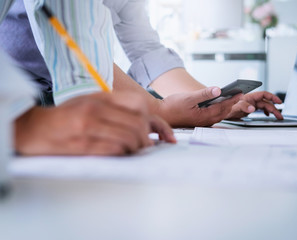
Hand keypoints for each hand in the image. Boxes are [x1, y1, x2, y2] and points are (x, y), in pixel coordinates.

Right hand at [15, 92, 175, 155]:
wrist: (33, 128)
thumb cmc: (65, 116)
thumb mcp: (90, 103)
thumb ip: (116, 109)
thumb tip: (146, 124)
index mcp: (101, 98)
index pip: (141, 107)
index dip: (159, 124)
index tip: (167, 137)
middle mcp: (97, 110)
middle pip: (140, 125)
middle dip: (149, 139)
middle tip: (146, 146)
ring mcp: (90, 127)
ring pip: (131, 138)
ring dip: (137, 148)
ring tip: (132, 150)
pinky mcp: (83, 145)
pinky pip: (116, 150)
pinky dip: (124, 154)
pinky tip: (120, 153)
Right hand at [158, 87, 241, 126]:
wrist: (161, 114)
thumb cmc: (172, 107)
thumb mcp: (188, 98)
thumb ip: (204, 94)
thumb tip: (218, 90)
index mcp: (204, 116)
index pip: (223, 106)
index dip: (232, 99)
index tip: (240, 93)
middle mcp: (205, 121)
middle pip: (223, 112)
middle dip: (232, 103)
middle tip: (240, 95)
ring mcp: (202, 122)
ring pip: (219, 114)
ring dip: (226, 107)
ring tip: (232, 98)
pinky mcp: (198, 120)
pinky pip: (213, 115)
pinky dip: (218, 109)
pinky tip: (219, 103)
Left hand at [226, 91, 282, 119]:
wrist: (221, 110)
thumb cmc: (227, 106)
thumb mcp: (235, 106)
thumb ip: (244, 106)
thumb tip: (252, 108)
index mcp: (249, 96)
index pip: (264, 94)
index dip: (272, 97)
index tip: (279, 102)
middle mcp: (251, 99)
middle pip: (266, 102)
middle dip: (274, 108)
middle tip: (280, 116)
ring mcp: (251, 103)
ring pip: (264, 106)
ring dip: (272, 111)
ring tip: (277, 117)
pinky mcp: (249, 108)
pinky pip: (260, 109)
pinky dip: (265, 111)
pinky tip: (267, 115)